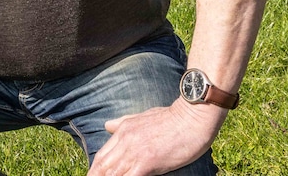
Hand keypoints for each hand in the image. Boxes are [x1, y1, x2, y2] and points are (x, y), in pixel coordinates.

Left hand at [87, 99, 225, 175]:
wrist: (192, 117)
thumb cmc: (173, 118)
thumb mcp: (143, 116)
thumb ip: (123, 122)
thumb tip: (107, 125)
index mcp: (123, 131)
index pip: (102, 156)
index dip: (95, 170)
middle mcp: (125, 141)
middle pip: (102, 166)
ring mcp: (134, 152)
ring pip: (112, 173)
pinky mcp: (147, 162)